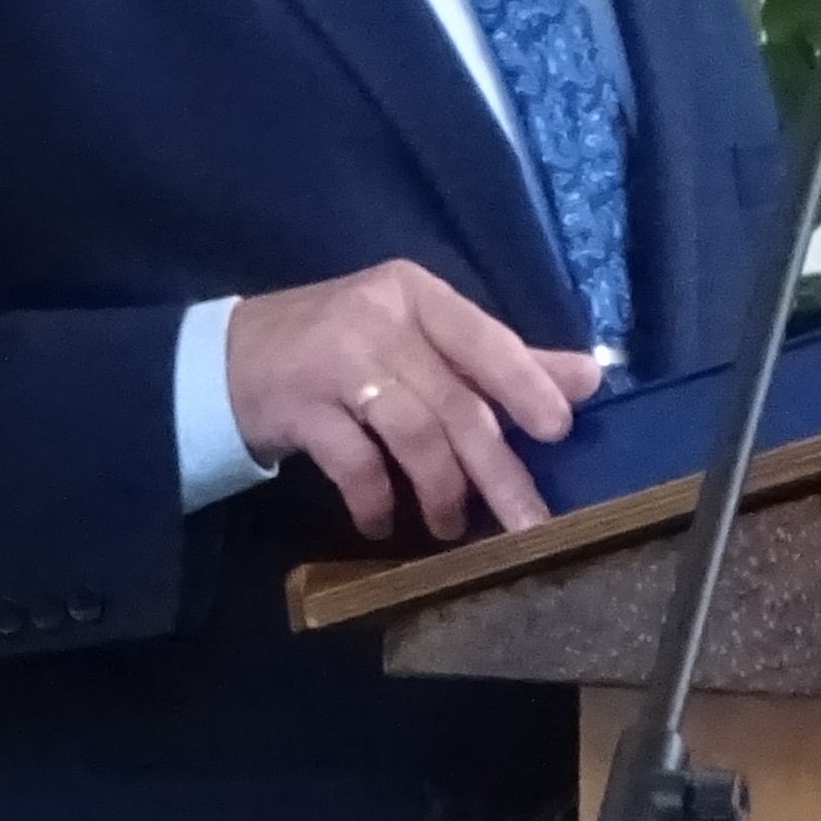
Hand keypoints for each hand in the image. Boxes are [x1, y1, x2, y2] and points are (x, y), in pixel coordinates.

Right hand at [227, 266, 600, 543]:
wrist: (231, 361)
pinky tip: (382, 521)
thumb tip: (589, 376)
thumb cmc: (346, 350)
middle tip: (529, 521)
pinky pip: (354, 463)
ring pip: (411, 433)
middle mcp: (378, 318)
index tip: (561, 429)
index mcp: (417, 294)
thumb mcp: (421, 340)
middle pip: (454, 400)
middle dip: (497, 468)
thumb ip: (500, 359)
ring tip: (451, 526)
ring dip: (440, 490)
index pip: (484, 338)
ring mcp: (335, 360)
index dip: (525, 382)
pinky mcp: (297, 405)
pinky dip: (376, 500)